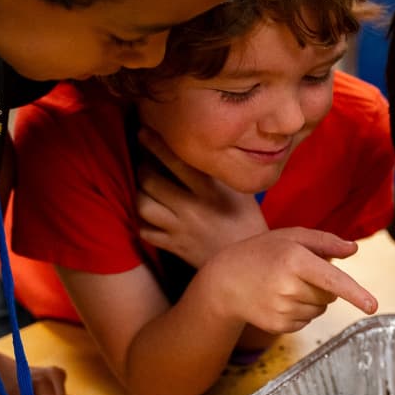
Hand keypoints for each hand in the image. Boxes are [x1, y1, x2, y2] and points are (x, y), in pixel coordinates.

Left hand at [135, 127, 269, 268]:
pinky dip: (144, 222)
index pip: (177, 161)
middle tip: (146, 164)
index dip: (155, 144)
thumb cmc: (247, 222)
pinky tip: (152, 217)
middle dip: (143, 168)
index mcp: (212, 191)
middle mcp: (194, 208)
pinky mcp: (176, 248)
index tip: (144, 132)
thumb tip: (195, 149)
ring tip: (147, 191)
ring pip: (143, 205)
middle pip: (151, 180)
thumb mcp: (240, 193)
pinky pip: (145, 231)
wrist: (253, 262)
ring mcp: (182, 229)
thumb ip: (217, 174)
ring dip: (141, 195)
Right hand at [197, 227, 376, 334]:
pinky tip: (279, 299)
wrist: (223, 282)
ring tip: (284, 285)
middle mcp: (288, 287)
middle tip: (295, 273)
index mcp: (294, 260)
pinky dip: (300, 311)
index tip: (372, 306)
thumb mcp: (291, 237)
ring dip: (311, 298)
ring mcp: (282, 310)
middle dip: (323, 285)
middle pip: (330, 295)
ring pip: (320, 309)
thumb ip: (325, 241)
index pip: (332, 279)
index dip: (355, 293)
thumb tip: (353, 249)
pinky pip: (307, 321)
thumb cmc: (262, 253)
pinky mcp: (279, 326)